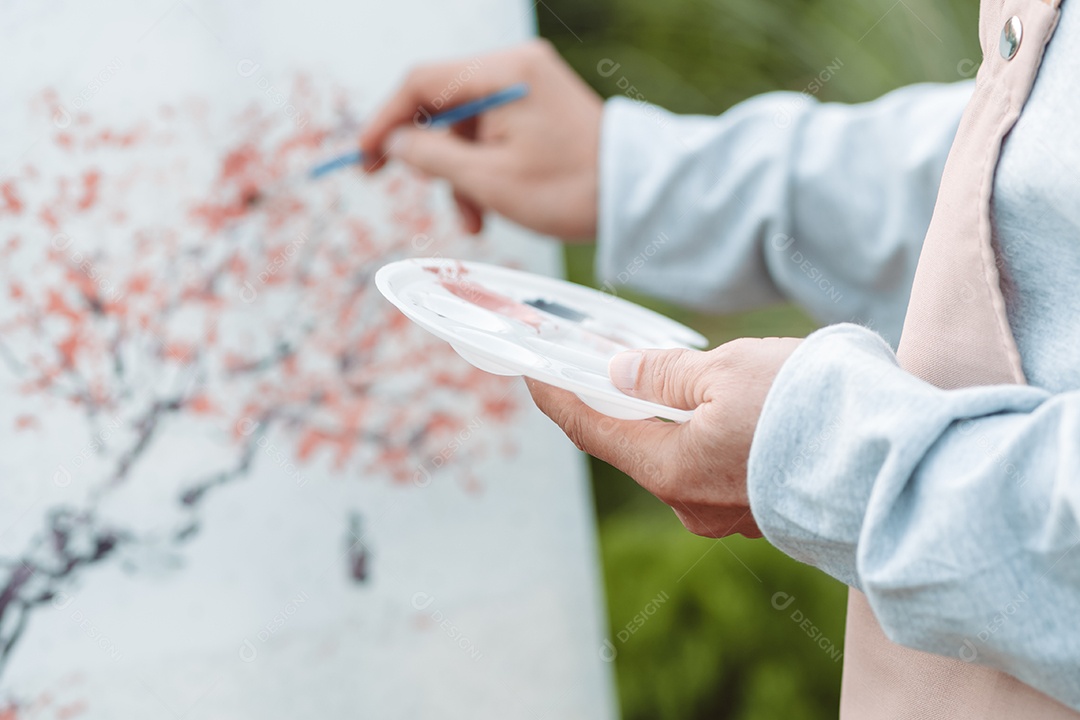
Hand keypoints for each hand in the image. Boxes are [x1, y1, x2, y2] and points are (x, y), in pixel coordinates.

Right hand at [359, 40, 601, 239]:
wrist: (638, 199)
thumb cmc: (570, 190)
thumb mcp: (489, 180)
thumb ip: (431, 158)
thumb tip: (391, 146)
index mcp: (504, 73)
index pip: (422, 83)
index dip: (385, 120)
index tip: (364, 157)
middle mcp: (516, 68)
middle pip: (443, 104)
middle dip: (431, 156)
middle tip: (416, 190)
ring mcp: (530, 86)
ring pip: (467, 126)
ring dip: (459, 173)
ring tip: (473, 220)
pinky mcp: (540, 108)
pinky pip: (493, 133)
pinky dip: (483, 168)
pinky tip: (490, 208)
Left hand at [526, 337, 801, 537]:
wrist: (894, 463)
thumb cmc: (806, 410)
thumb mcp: (725, 371)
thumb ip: (664, 375)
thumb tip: (621, 375)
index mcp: (669, 469)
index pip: (591, 432)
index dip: (558, 399)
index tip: (534, 374)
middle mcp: (690, 504)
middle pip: (635, 447)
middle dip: (617, 405)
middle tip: (603, 365)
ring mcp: (728, 514)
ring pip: (679, 457)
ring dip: (668, 420)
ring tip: (670, 378)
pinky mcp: (763, 511)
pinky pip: (717, 469)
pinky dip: (704, 437)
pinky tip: (722, 410)